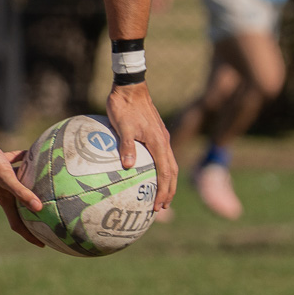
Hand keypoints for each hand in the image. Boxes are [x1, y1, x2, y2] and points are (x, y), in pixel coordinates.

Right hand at [0, 129, 43, 246]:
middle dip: (33, 217)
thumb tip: (39, 208)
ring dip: (30, 189)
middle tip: (48, 221)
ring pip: (19, 188)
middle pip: (20, 209)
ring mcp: (1, 179)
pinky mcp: (1, 165)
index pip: (17, 224)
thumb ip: (22, 193)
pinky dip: (24, 164)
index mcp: (4, 199)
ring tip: (46, 188)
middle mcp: (4, 192)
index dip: (29, 236)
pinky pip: (16, 166)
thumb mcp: (7, 178)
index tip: (42, 244)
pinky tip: (33, 157)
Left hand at [105, 79, 177, 210]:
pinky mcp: (156, 133)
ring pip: (169, 164)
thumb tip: (128, 166)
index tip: (157, 207)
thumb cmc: (123, 105)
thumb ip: (126, 145)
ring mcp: (161, 136)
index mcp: (158, 142)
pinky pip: (163, 156)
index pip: (165, 173)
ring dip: (167, 182)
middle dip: (169, 192)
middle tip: (161, 208)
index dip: (163, 191)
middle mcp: (163, 141)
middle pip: (172, 172)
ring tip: (160, 196)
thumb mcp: (121, 125)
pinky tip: (151, 174)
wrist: (130, 86)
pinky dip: (162, 170)